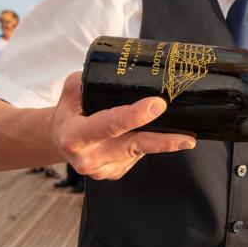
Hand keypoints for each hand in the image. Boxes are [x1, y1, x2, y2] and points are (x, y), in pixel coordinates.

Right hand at [50, 72, 194, 179]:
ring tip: (184, 136)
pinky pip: (137, 158)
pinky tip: (156, 136)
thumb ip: (93, 80)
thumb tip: (127, 72)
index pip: (108, 125)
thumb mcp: (73, 89)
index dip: (133, 116)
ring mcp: (101, 170)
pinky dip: (149, 146)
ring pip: (138, 153)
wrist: (59, 138)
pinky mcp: (113, 174)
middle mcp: (87, 158)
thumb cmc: (70, 109)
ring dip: (161, 142)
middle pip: (131, 147)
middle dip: (161, 141)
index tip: (157, 105)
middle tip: (187, 137)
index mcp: (74, 136)